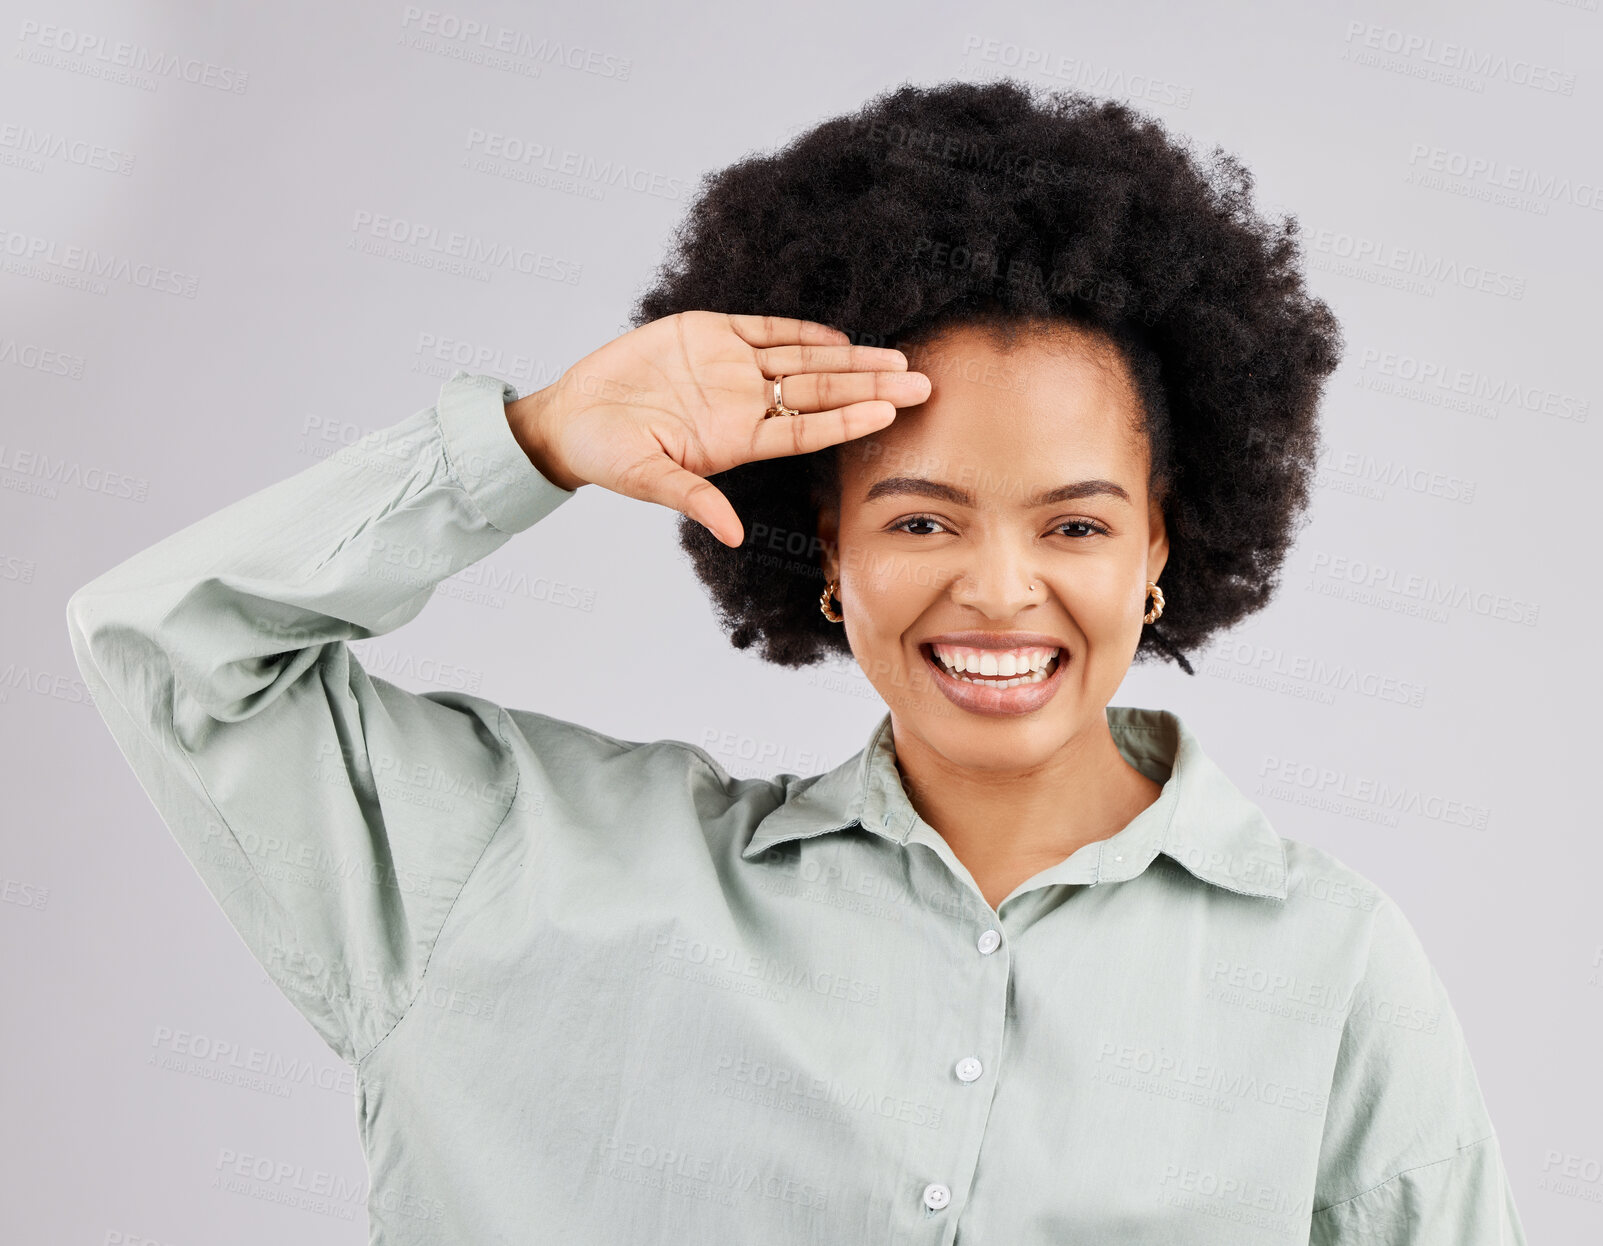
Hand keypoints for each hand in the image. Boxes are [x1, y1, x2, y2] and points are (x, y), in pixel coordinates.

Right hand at [506, 311, 930, 546]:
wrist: (572, 416)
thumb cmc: (607, 454)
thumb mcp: (648, 479)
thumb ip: (694, 500)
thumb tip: (732, 536)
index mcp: (735, 440)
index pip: (807, 429)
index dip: (849, 418)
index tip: (891, 412)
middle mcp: (743, 404)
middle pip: (820, 393)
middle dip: (871, 386)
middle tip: (922, 382)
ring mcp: (729, 368)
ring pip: (803, 361)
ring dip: (851, 359)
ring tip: (897, 358)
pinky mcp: (708, 334)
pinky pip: (765, 329)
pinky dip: (801, 331)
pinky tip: (839, 336)